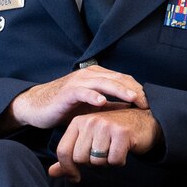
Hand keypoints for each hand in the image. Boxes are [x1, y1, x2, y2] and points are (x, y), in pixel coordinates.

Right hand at [9, 67, 147, 130]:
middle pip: (117, 79)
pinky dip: (92, 95)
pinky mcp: (67, 92)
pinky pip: (82, 92)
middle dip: (134, 90)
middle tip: (147, 103)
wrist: (37, 106)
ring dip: (119, 90)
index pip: (123, 79)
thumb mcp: (91, 105)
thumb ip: (109, 104)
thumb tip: (132, 112)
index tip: (149, 103)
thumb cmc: (65, 106)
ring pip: (103, 83)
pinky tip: (102, 102)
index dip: (137, 89)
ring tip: (133, 98)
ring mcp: (78, 81)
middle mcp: (89, 74)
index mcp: (97, 75)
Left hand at [48, 108, 160, 181]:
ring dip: (107, 162)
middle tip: (103, 153)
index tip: (75, 176)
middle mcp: (90, 120)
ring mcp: (106, 125)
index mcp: (78, 122)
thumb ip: (69, 157)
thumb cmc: (113, 134)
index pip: (64, 151)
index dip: (67, 168)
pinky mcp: (122, 133)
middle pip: (80, 159)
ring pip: (97, 161)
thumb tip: (51, 172)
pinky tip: (124, 150)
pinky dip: (120, 161)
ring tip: (114, 149)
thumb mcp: (88, 141)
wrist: (145, 122)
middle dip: (92, 163)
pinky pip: (114, 161)